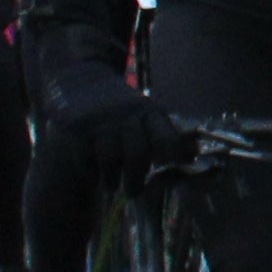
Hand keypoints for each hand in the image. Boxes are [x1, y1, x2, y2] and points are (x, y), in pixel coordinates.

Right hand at [35, 35, 159, 180]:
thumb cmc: (120, 104)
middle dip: (137, 178)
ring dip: (113, 178)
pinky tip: (95, 174)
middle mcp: (126, 114)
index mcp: (148, 111)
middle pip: (138, 153)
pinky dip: (91, 170)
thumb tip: (195, 156)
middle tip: (135, 193)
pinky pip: (85, 156)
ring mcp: (101, 120)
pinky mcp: (77, 126)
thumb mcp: (145, 111)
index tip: (166, 174)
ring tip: (113, 187)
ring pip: (110, 158)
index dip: (170, 160)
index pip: (166, 138)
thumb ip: (164, 132)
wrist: (81, 78)